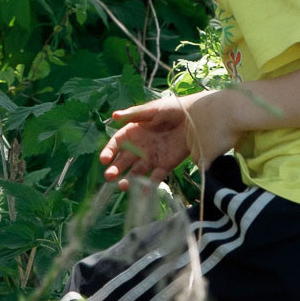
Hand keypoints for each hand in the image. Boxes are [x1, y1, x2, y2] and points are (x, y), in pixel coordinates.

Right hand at [102, 94, 221, 183]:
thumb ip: (134, 114)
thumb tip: (114, 115)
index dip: (109, 151)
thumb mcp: (152, 110)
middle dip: (115, 169)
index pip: (117, 143)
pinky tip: (143, 191)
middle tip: (109, 176)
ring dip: (129, 180)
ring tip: (123, 186)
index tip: (104, 159)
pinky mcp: (164, 165)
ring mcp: (151, 157)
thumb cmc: (171, 109)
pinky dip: (149, 184)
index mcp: (133, 132)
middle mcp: (139, 147)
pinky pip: (155, 177)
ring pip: (136, 172)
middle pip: (123, 160)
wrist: (195, 117)